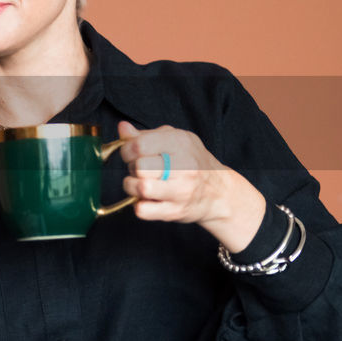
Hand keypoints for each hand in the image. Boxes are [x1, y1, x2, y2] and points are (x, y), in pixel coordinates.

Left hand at [116, 120, 265, 252]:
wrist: (219, 192)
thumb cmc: (193, 163)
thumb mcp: (175, 140)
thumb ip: (146, 135)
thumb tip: (123, 129)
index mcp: (181, 143)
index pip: (139, 145)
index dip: (127, 150)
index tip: (131, 154)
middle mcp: (184, 167)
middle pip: (139, 167)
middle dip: (131, 168)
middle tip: (138, 170)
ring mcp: (180, 191)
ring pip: (140, 188)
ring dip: (132, 186)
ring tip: (139, 184)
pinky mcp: (175, 211)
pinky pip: (143, 210)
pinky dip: (139, 205)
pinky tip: (146, 199)